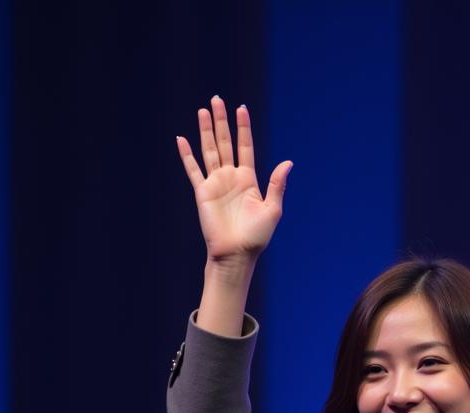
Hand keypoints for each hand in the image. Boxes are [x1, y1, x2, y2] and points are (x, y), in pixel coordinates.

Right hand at [177, 98, 291, 266]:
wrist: (236, 255)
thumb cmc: (256, 237)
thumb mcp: (272, 210)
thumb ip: (277, 185)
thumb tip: (288, 162)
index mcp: (249, 180)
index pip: (245, 147)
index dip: (243, 128)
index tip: (241, 108)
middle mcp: (231, 178)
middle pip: (225, 142)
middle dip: (221, 121)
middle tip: (217, 99)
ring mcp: (216, 184)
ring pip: (210, 150)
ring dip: (206, 130)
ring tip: (203, 110)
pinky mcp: (202, 192)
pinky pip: (193, 169)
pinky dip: (187, 155)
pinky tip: (182, 139)